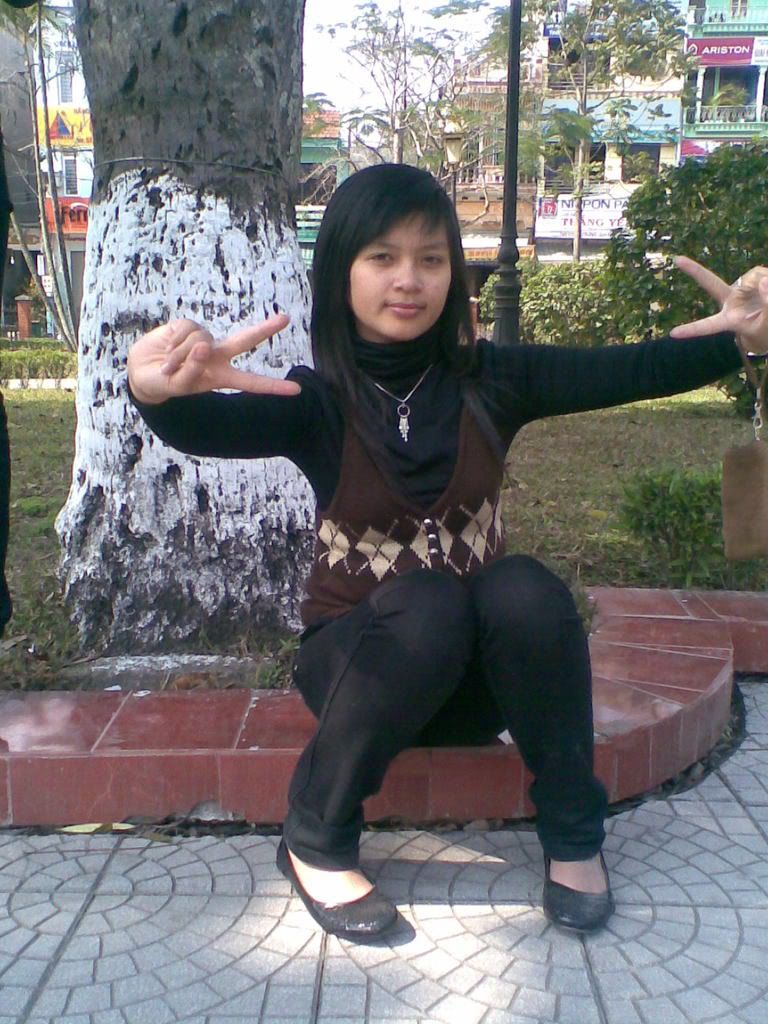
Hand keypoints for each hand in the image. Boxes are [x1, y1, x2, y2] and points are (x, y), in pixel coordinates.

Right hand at [126, 313, 300, 403]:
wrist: (142, 370)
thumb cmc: (164, 383)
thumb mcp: (178, 386)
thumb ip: (191, 370)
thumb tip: (204, 345)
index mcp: (221, 376)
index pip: (251, 382)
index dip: (273, 387)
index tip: (297, 391)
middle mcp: (217, 355)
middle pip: (245, 340)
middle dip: (265, 329)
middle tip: (286, 319)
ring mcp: (203, 339)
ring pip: (200, 338)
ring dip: (180, 354)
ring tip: (169, 365)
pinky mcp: (187, 325)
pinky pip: (185, 329)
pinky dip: (173, 343)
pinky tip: (166, 349)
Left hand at [670, 257, 767, 354]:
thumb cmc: (766, 330)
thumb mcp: (767, 326)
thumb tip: (763, 282)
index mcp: (729, 320)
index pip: (708, 326)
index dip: (692, 329)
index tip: (672, 334)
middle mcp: (730, 302)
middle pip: (711, 283)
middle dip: (694, 270)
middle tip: (677, 259)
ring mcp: (740, 288)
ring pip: (753, 280)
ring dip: (765, 286)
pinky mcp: (753, 278)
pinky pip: (761, 273)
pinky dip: (767, 278)